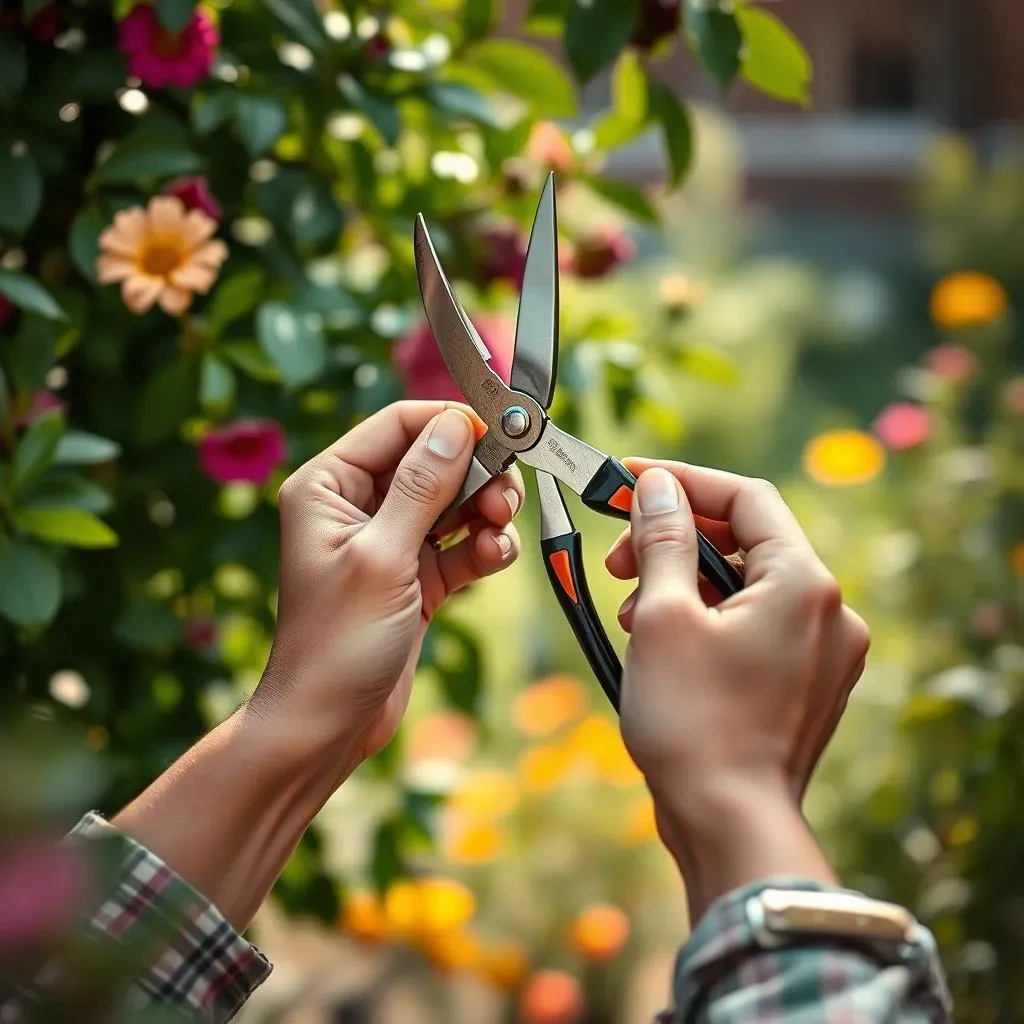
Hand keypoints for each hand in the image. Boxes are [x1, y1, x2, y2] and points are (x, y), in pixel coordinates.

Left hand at [250, 401, 523, 765]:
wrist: (329, 725)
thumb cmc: (337, 643)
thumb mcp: (382, 557)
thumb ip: (422, 487)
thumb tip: (456, 424)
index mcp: (329, 486)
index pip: (398, 426)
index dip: (451, 424)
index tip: (501, 434)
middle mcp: (358, 505)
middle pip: (435, 461)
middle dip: (477, 475)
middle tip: (505, 499)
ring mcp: (390, 541)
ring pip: (454, 502)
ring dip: (486, 512)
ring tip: (497, 533)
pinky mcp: (416, 575)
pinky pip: (461, 543)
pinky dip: (482, 548)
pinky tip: (491, 561)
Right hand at [605, 460, 868, 917]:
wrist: (730, 828)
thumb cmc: (692, 722)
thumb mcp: (662, 617)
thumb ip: (663, 540)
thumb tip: (658, 487)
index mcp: (804, 583)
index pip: (745, 498)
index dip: (682, 481)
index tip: (627, 479)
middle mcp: (829, 612)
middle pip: (746, 542)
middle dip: (674, 540)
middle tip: (617, 557)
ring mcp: (824, 653)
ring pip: (746, 587)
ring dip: (683, 584)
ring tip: (630, 612)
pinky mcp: (806, 686)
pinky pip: (754, 628)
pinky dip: (707, 621)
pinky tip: (660, 644)